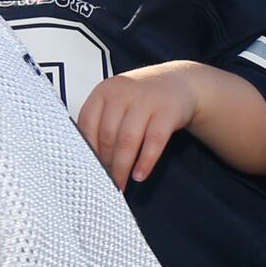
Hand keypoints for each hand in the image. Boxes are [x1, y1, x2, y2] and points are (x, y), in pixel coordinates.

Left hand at [76, 64, 202, 183]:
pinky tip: (140, 175)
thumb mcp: (117, 100)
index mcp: (104, 91)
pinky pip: (154, 142)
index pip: (87, 123)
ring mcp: (146, 101)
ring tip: (120, 185)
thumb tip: (88, 159)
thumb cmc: (142, 97)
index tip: (87, 169)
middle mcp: (123, 93)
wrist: (179, 82)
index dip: (86, 150)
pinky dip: (145, 161)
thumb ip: (102, 121)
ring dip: (122, 167)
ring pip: (128, 141)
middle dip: (105, 164)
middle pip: (107, 136)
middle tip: (105, 182)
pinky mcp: (167, 112)